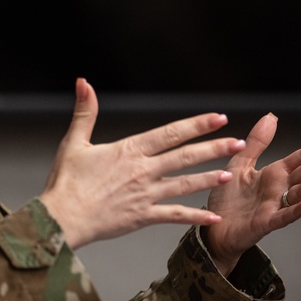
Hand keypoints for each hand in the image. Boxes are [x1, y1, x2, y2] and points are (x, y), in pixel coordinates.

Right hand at [40, 78, 245, 249]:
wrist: (62, 218)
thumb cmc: (66, 181)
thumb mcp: (74, 142)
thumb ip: (85, 112)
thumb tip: (82, 82)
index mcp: (129, 150)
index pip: (170, 133)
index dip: (197, 124)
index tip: (218, 118)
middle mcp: (143, 171)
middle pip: (185, 156)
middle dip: (214, 148)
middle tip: (238, 143)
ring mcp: (146, 195)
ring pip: (185, 184)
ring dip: (209, 178)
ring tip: (229, 173)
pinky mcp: (143, 216)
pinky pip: (174, 216)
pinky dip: (195, 217)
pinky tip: (213, 217)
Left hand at [204, 113, 300, 274]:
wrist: (214, 228)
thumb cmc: (228, 198)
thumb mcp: (240, 163)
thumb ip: (257, 142)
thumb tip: (272, 116)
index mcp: (275, 173)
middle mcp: (280, 189)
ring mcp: (275, 206)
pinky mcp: (266, 222)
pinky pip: (285, 216)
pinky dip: (298, 209)